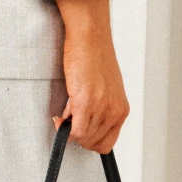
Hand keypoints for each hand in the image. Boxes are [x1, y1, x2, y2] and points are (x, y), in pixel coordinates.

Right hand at [51, 0, 127, 153]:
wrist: (91, 38)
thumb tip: (83, 124)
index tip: (79, 132)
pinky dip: (64, 128)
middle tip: (70, 119)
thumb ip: (99, 109)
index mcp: (121, 109)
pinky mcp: (85, 102)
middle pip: (93, 143)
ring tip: (67, 110)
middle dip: (77, 135)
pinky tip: (61, 116)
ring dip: (70, 128)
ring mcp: (100, 108)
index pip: (107, 143)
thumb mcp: (106, 89)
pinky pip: (75, 130)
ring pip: (83, 138)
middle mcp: (114, 111)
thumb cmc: (96, 58)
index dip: (89, 141)